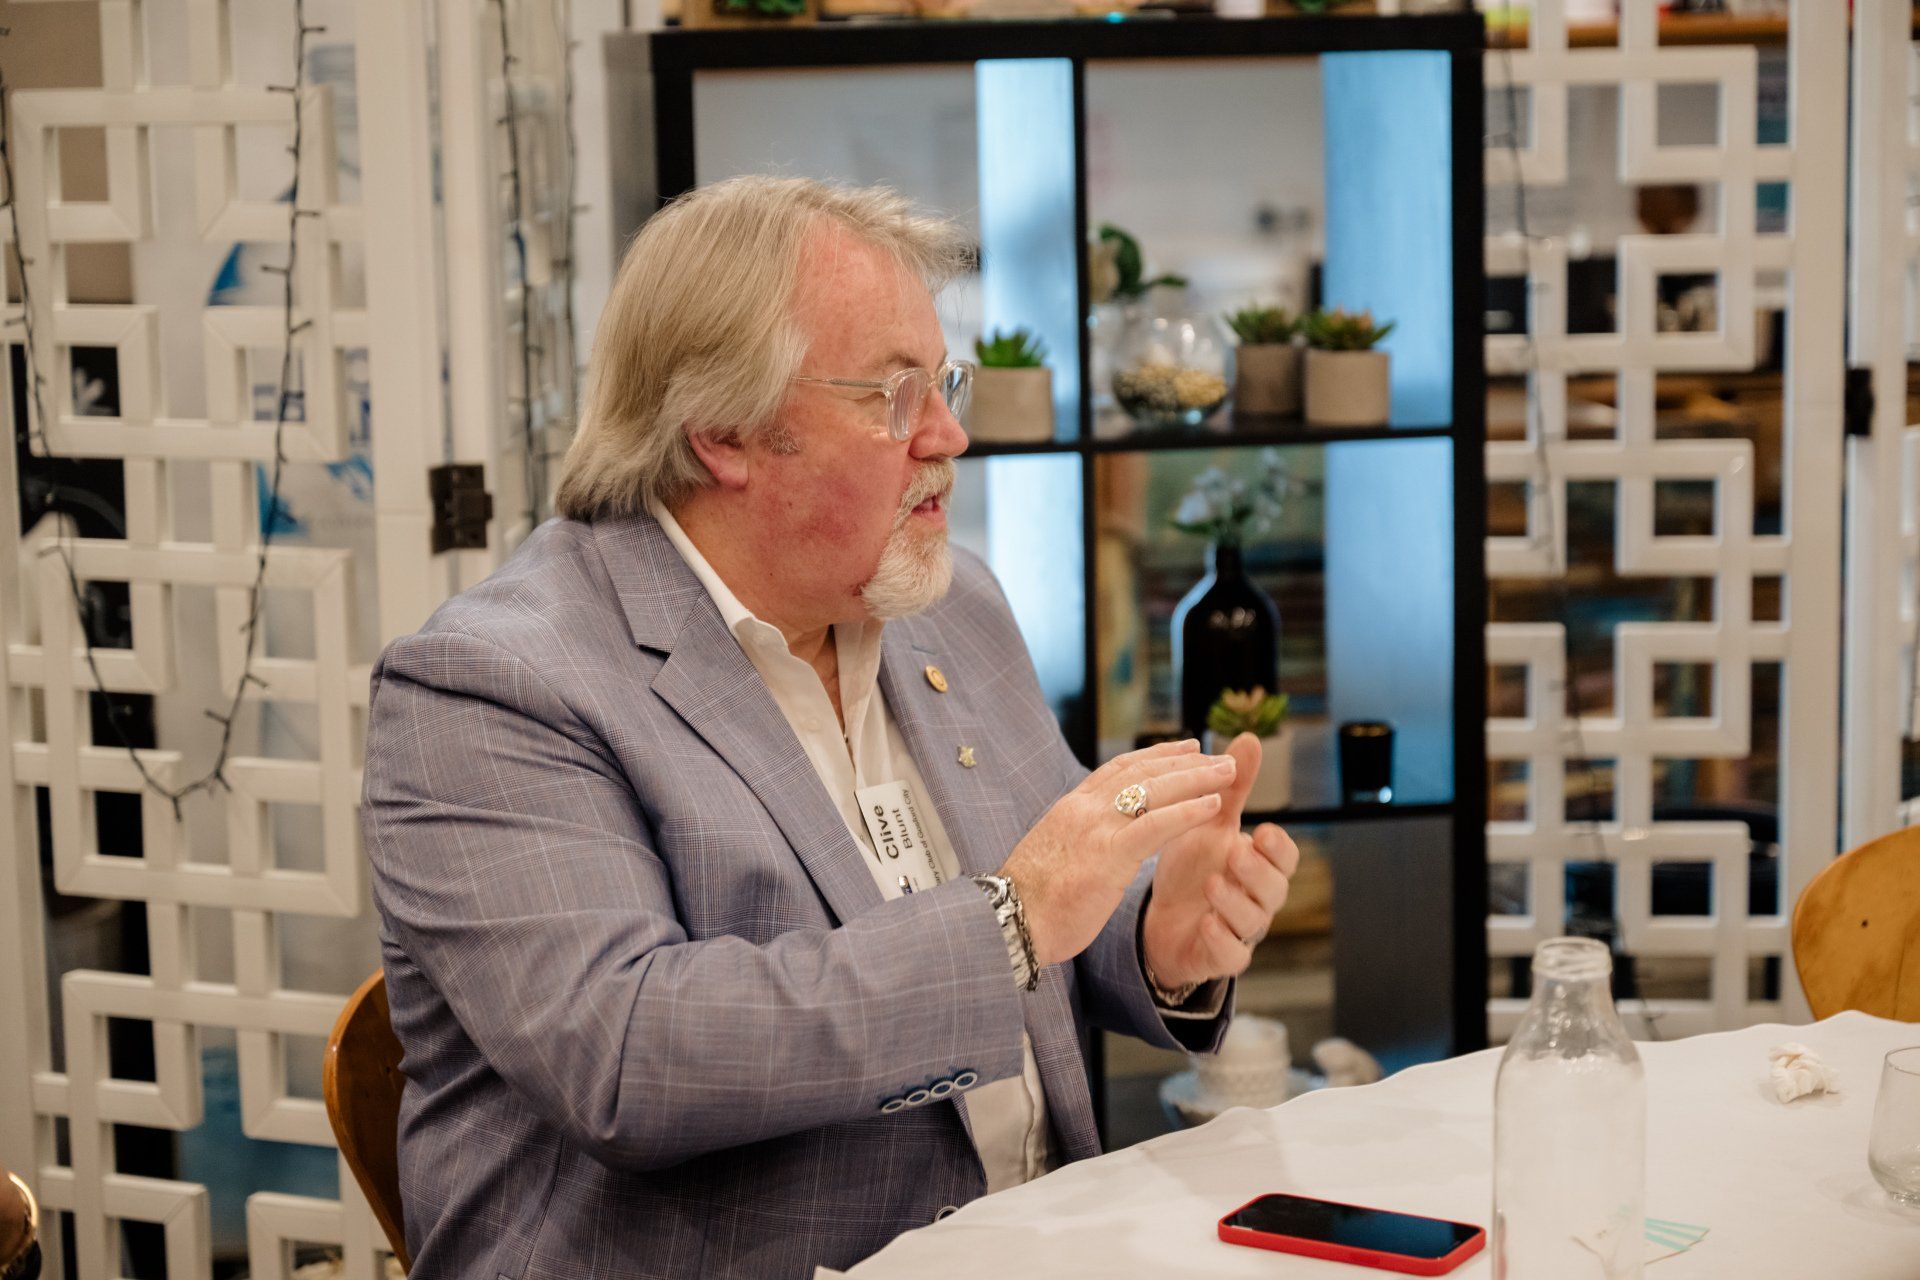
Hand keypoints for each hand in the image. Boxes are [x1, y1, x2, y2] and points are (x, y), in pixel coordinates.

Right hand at [1000, 740, 1236, 967]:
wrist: (1006, 923)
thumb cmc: (1029, 901)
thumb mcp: (1053, 856)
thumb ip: (1076, 839)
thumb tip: (1090, 839)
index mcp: (1070, 809)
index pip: (1119, 769)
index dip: (1156, 756)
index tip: (1186, 748)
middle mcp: (1083, 809)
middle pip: (1142, 772)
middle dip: (1186, 761)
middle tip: (1221, 757)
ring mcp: (1095, 829)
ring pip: (1154, 790)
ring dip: (1196, 778)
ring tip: (1228, 772)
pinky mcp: (1107, 856)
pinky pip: (1156, 826)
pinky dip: (1187, 811)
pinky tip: (1213, 806)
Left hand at [1140, 732, 1300, 991]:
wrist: (1162, 919)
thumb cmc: (1195, 866)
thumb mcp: (1210, 823)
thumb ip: (1232, 787)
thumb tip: (1249, 739)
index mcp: (1260, 865)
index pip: (1285, 857)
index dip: (1277, 846)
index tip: (1260, 829)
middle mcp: (1257, 899)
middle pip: (1275, 889)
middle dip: (1258, 871)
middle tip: (1235, 851)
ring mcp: (1240, 931)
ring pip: (1252, 922)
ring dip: (1234, 901)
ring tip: (1212, 882)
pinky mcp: (1218, 958)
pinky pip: (1231, 956)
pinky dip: (1221, 941)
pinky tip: (1206, 923)